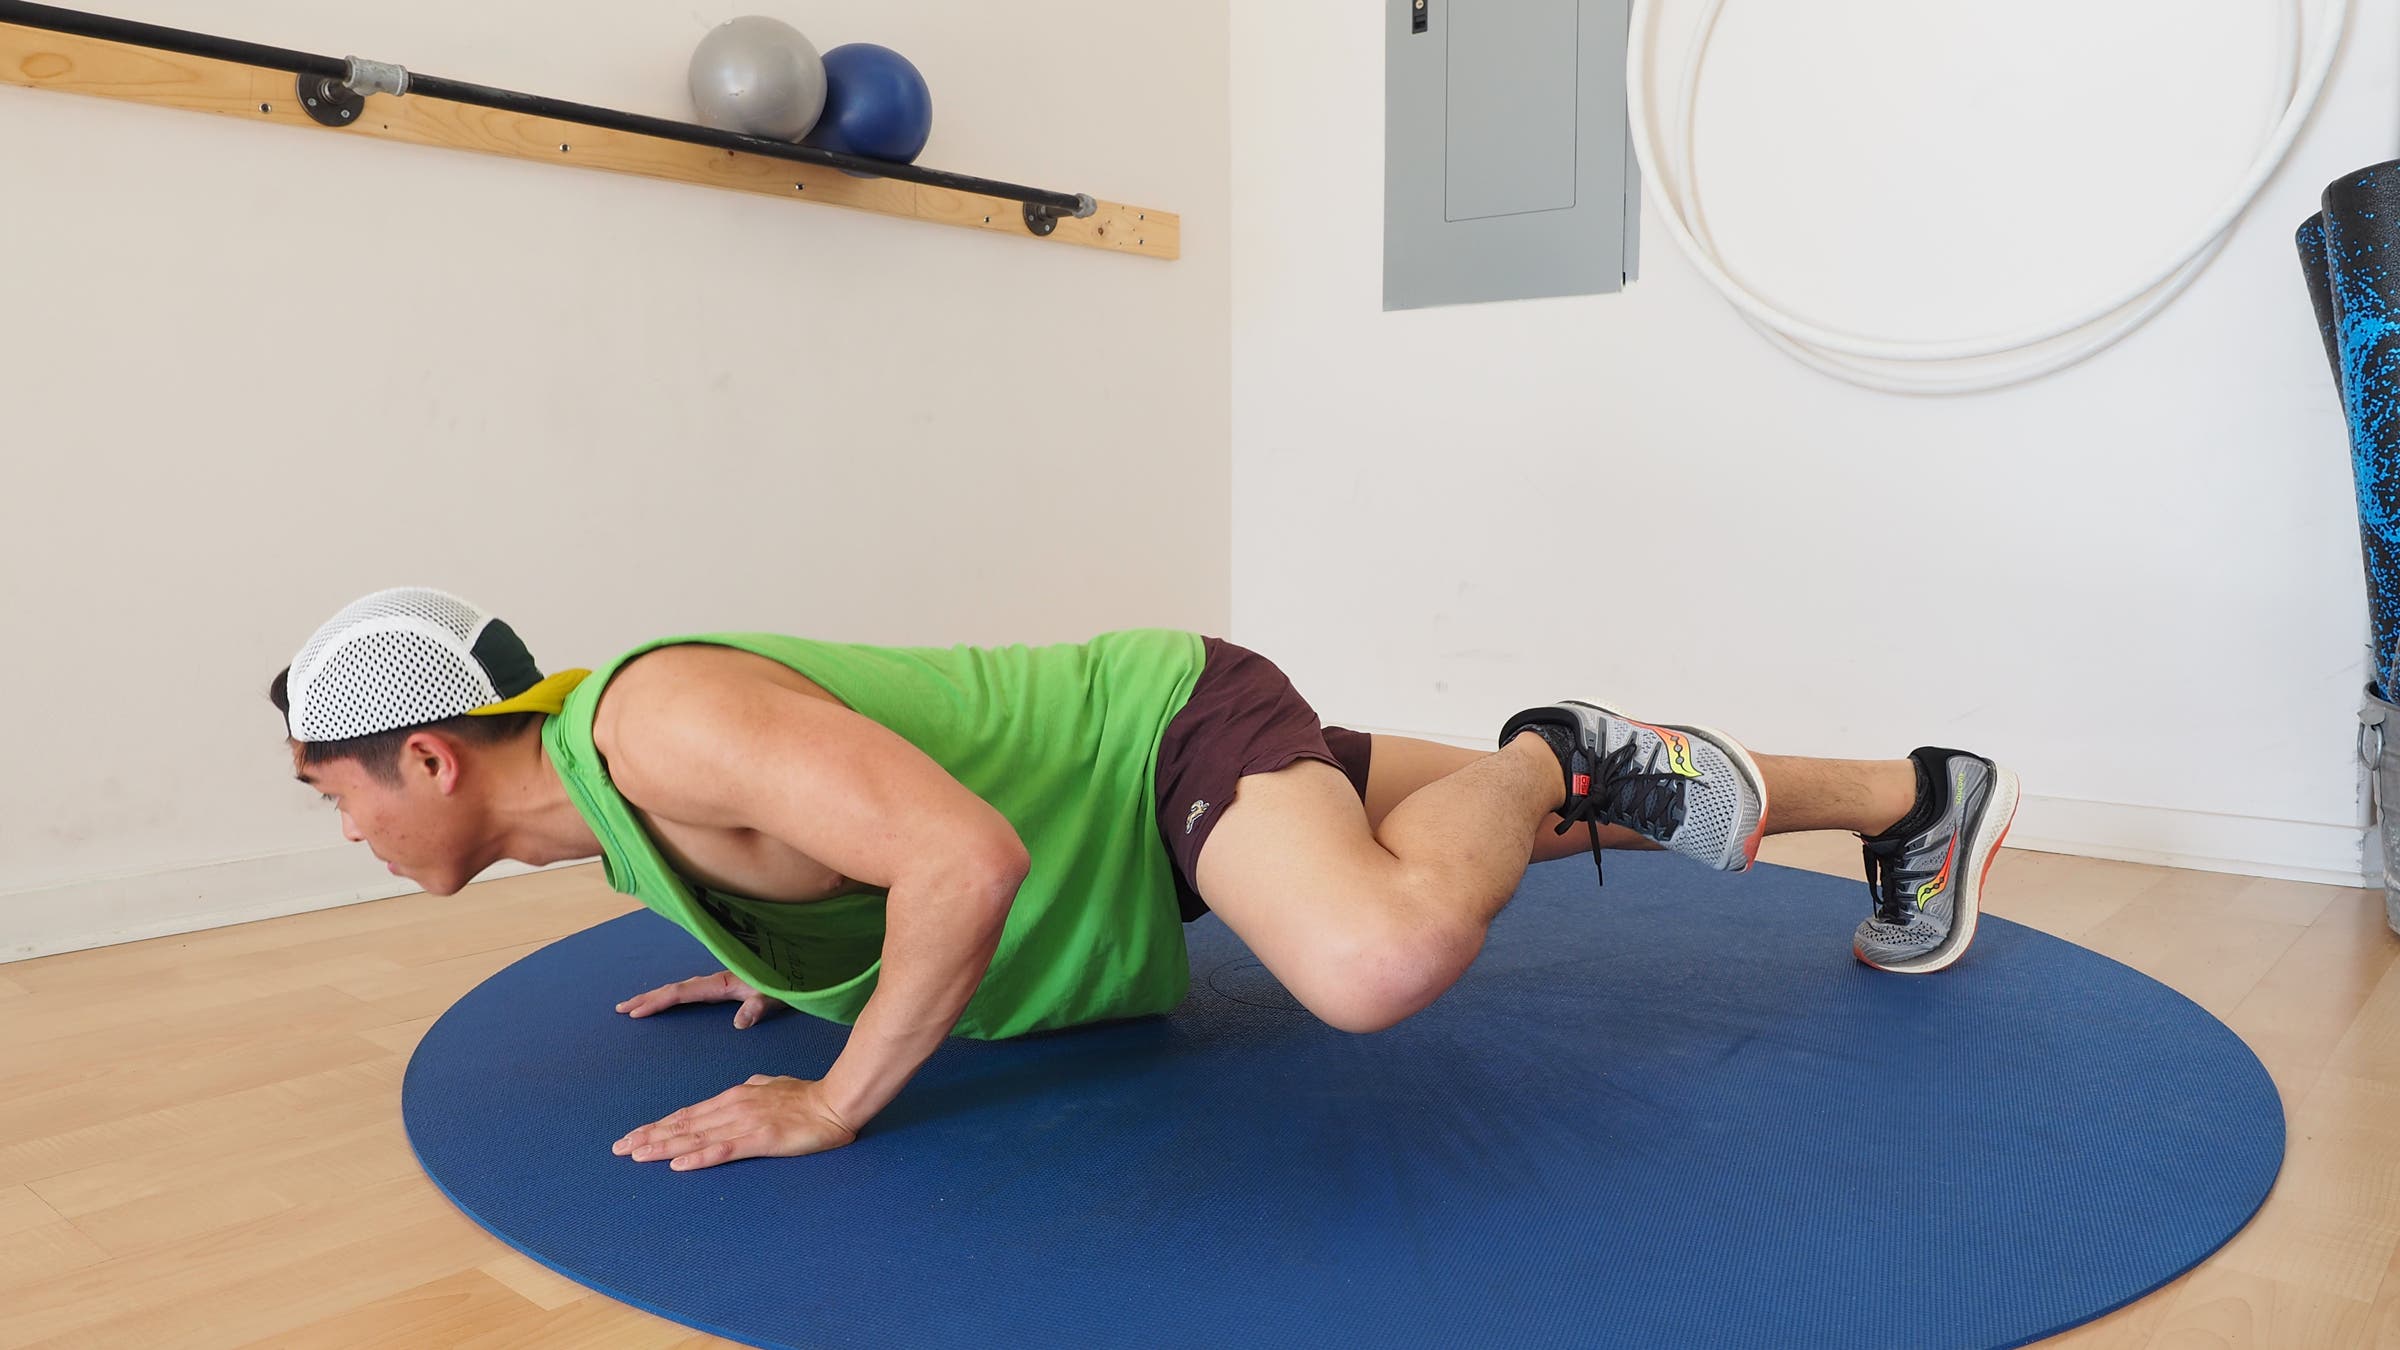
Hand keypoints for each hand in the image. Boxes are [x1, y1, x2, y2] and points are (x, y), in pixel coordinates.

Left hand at [612, 1075, 858, 1170]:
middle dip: (649, 1136)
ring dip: (663, 1146)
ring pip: (696, 1137)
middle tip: (619, 1148)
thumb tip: (744, 1088)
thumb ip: (754, 1089)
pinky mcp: (760, 1139)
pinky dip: (698, 1157)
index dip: (659, 1125)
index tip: (635, 1134)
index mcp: (735, 1096)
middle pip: (683, 1124)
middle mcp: (732, 1107)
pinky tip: (678, 1164)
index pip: (689, 1113)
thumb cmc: (807, 1095)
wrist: (835, 1101)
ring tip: (636, 1155)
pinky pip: (724, 1150)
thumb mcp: (772, 1085)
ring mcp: (745, 1124)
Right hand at [614, 969, 776, 1029]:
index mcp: (721, 984)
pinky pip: (689, 991)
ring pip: (679, 989)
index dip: (657, 1002)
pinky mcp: (723, 987)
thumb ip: (757, 1007)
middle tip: (620, 1009)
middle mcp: (715, 981)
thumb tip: (739, 1023)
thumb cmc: (785, 985)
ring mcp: (718, 983)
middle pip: (673, 989)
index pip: (681, 993)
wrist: (797, 971)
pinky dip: (672, 996)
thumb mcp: (773, 997)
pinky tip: (667, 1002)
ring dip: (656, 996)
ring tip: (634, 1006)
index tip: (635, 1012)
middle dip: (647, 998)